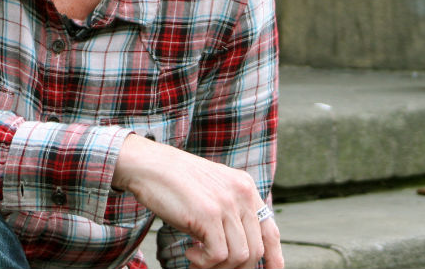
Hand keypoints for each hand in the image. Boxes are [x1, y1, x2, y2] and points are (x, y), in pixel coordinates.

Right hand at [113, 134, 283, 267]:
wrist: (149, 165)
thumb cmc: (176, 181)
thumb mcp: (213, 190)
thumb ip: (230, 210)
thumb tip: (240, 247)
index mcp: (246, 187)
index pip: (270, 230)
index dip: (274, 258)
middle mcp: (242, 194)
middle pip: (256, 249)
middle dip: (238, 268)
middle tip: (214, 268)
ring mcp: (226, 204)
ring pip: (241, 256)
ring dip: (219, 267)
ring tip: (198, 260)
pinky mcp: (209, 215)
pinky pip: (219, 255)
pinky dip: (204, 263)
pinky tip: (190, 253)